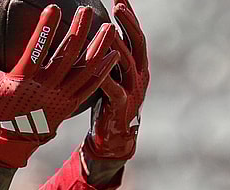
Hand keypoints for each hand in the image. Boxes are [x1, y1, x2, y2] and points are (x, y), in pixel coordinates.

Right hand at [0, 5, 119, 168]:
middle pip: (66, 55)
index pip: (37, 49)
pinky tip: (112, 55)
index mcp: (21, 80)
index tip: (55, 8)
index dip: (46, 29)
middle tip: (86, 10)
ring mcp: (58, 98)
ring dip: (98, 48)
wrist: (4, 142)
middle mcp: (43, 88)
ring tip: (109, 28)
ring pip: (83, 70)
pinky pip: (89, 87)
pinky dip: (102, 71)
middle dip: (78, 30)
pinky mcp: (68, 106)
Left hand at [82, 0, 149, 160]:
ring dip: (118, 45)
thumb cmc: (107, 102)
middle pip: (137, 43)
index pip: (134, 34)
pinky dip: (106, 77)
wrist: (113, 135)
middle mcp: (139, 73)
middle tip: (119, 5)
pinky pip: (114, 89)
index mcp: (136, 64)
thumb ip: (105, 57)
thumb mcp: (110, 75)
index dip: (130, 16)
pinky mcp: (120, 105)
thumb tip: (91, 36)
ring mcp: (132, 89)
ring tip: (109, 30)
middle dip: (129, 23)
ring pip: (127, 62)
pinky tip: (97, 68)